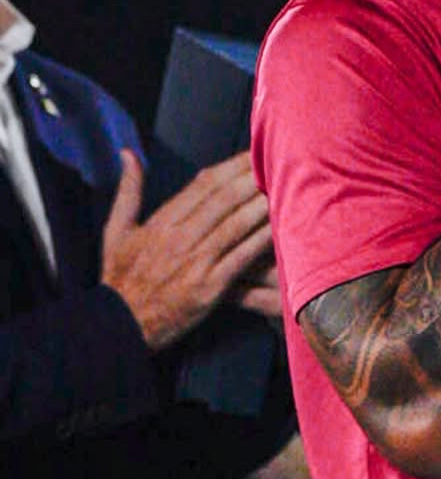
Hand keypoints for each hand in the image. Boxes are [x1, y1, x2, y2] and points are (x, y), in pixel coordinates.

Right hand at [101, 149, 275, 349]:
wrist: (118, 325)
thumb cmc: (119, 278)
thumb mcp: (116, 230)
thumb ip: (128, 190)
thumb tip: (129, 153)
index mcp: (161, 221)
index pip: (202, 184)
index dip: (232, 166)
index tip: (253, 153)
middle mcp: (179, 237)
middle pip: (224, 199)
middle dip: (252, 178)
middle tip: (278, 162)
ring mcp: (195, 262)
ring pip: (235, 224)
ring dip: (261, 204)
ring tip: (285, 187)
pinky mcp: (209, 287)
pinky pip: (242, 257)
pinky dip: (261, 240)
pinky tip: (280, 226)